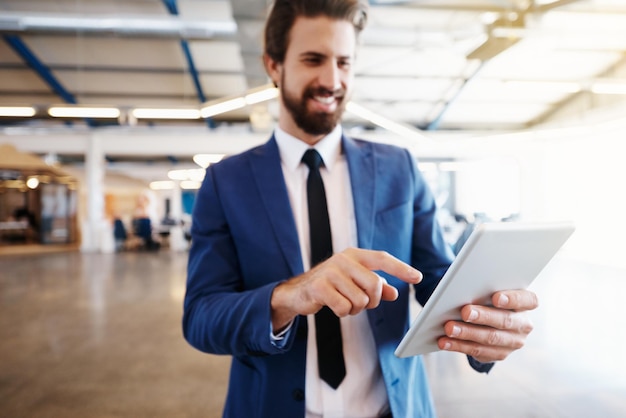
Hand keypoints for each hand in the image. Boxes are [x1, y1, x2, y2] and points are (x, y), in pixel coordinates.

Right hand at [271, 248, 421, 329]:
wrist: (298, 291)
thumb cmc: (331, 285)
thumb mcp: (354, 282)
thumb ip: (375, 286)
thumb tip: (394, 293)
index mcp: (354, 255)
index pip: (382, 259)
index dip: (401, 268)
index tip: (417, 277)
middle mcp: (343, 259)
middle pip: (375, 284)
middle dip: (372, 300)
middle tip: (363, 303)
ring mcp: (330, 272)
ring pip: (360, 300)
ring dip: (355, 308)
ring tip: (344, 303)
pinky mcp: (319, 287)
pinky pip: (344, 308)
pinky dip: (343, 313)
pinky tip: (334, 306)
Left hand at [437, 289, 538, 362]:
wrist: (491, 320)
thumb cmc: (488, 298)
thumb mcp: (490, 290)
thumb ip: (483, 288)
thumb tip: (464, 287)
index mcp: (526, 303)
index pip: (528, 300)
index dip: (513, 299)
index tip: (496, 297)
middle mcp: (523, 324)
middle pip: (505, 320)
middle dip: (483, 316)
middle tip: (465, 312)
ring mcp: (513, 342)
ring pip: (490, 338)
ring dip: (467, 333)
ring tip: (449, 328)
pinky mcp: (499, 354)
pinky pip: (478, 351)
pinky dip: (459, 346)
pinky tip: (445, 342)